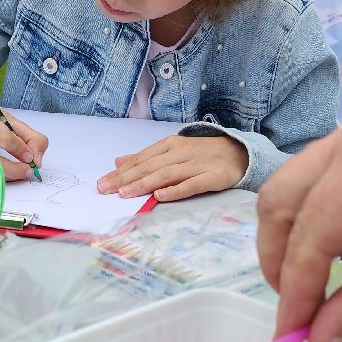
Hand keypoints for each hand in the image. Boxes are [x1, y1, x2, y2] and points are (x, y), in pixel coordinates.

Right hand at [0, 104, 48, 180]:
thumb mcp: (11, 121)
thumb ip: (31, 138)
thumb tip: (37, 161)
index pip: (4, 138)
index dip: (21, 150)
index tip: (30, 158)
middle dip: (16, 170)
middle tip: (28, 171)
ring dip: (9, 176)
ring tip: (17, 171)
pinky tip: (5, 172)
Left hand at [96, 135, 248, 201]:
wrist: (240, 152)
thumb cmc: (202, 154)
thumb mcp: (172, 151)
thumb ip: (146, 157)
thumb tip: (118, 161)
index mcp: (169, 146)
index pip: (140, 159)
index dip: (120, 172)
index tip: (101, 183)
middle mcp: (180, 153)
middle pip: (148, 167)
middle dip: (124, 179)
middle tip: (104, 190)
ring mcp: (196, 165)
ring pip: (165, 174)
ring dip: (143, 184)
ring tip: (125, 194)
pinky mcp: (212, 177)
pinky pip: (191, 184)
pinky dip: (175, 190)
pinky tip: (160, 196)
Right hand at [257, 101, 341, 341]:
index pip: (309, 230)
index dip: (295, 292)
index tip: (292, 341)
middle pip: (285, 200)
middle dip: (284, 262)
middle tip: (301, 315)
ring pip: (304, 191)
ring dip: (308, 243)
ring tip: (335, 289)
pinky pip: (336, 186)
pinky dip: (336, 225)